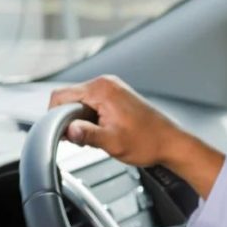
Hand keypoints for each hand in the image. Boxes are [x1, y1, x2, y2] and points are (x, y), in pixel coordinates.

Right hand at [49, 75, 223, 197]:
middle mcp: (105, 83)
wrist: (171, 143)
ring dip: (81, 121)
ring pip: (79, 103)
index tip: (62, 134)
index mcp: (102, 89)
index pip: (59, 96)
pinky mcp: (116, 97)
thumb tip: (68, 130)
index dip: (55, 117)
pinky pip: (91, 105)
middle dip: (69, 120)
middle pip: (68, 98)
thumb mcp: (113, 142)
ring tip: (97, 137)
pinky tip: (103, 132)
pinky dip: (91, 119)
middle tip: (82, 140)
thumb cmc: (148, 141)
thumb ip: (87, 135)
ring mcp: (112, 88)